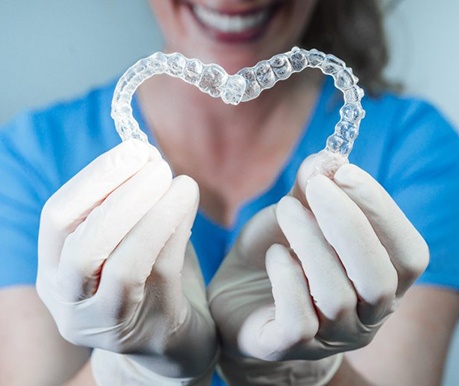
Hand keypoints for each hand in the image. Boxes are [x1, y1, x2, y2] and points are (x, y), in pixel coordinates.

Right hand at [37, 140, 216, 384]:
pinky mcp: (148, 329)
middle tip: (157, 164)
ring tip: (181, 182)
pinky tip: (188, 203)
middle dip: (122, 196)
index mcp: (55, 272)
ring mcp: (106, 322)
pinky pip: (160, 273)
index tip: (133, 150)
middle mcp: (70, 301)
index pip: (57, 220)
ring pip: (122, 265)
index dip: (94, 180)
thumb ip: (129, 204)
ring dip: (153, 214)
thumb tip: (146, 154)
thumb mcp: (126, 240)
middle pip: (82, 246)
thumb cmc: (147, 279)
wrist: (169, 340)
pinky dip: (175, 230)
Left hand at [208, 152, 428, 383]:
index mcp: (381, 281)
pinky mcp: (290, 347)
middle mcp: (365, 316)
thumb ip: (313, 188)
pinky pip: (299, 321)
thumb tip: (327, 159)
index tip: (344, 171)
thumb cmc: (277, 252)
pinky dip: (287, 278)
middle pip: (380, 278)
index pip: (409, 253)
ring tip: (286, 210)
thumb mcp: (296, 213)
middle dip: (348, 223)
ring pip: (337, 296)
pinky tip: (275, 255)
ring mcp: (330, 338)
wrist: (236, 295)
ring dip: (310, 242)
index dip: (381, 210)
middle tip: (315, 186)